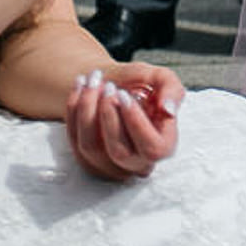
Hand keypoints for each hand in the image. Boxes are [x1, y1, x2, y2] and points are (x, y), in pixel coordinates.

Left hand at [66, 61, 182, 180]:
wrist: (114, 84)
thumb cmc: (142, 83)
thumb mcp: (162, 78)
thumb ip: (171, 89)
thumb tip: (168, 110)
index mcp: (162, 147)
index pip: (152, 148)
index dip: (136, 123)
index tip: (123, 95)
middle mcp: (137, 164)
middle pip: (119, 152)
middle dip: (109, 115)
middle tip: (108, 85)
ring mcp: (109, 167)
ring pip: (91, 148)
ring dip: (88, 109)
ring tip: (93, 80)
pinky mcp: (87, 161)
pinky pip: (74, 141)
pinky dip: (74, 110)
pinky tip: (80, 86)